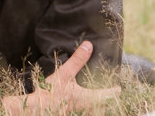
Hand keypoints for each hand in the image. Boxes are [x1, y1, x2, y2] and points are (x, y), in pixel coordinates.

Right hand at [2, 41, 120, 114]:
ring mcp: (79, 112)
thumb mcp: (64, 74)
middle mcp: (87, 108)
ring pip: (94, 109)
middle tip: (108, 91)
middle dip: (107, 98)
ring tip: (95, 96)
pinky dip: (86, 106)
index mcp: (89, 98)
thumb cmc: (51, 93)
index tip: (118, 87)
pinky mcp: (71, 114)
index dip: (115, 90)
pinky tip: (79, 101)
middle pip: (104, 105)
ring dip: (96, 103)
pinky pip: (83, 110)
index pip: (110, 95)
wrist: (36, 109)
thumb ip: (77, 60)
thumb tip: (88, 45)